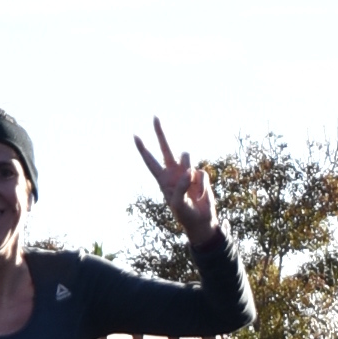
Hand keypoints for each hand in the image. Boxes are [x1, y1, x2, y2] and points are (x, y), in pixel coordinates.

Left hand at [135, 120, 216, 240]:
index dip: (143, 149)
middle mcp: (173, 172)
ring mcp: (187, 172)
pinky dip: (201, 186)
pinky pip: (201, 173)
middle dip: (160, 133)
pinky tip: (200, 195)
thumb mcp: (178, 203)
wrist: (202, 221)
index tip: (135, 136)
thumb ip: (180, 187)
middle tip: (155, 117)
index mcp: (163, 179)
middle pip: (166, 148)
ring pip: (186, 158)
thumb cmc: (185, 214)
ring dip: (187, 170)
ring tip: (190, 186)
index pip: (151, 161)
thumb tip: (188, 171)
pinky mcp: (200, 175)